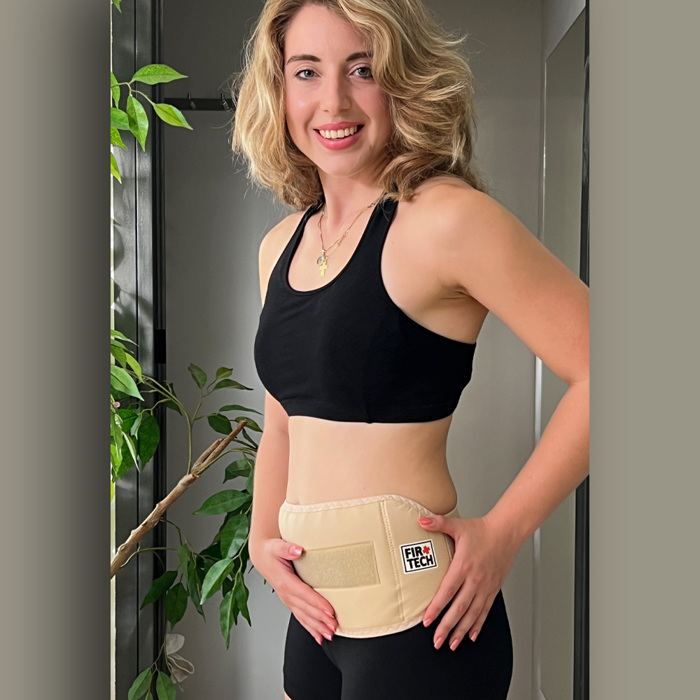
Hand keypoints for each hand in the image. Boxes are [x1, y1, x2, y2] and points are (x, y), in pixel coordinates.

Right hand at [250, 537, 336, 644]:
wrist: (262, 556)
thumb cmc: (270, 551)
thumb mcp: (277, 546)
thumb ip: (287, 548)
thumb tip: (298, 550)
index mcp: (284, 581)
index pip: (304, 594)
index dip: (317, 603)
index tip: (330, 611)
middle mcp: (286, 593)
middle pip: (306, 609)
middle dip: (320, 619)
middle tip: (334, 626)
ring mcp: (288, 599)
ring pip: (304, 617)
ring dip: (317, 627)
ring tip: (329, 635)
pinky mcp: (290, 602)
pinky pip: (301, 618)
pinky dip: (310, 628)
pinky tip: (318, 636)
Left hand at [418, 514, 517, 650]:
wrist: (506, 532)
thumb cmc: (482, 530)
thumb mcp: (457, 525)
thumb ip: (438, 523)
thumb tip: (421, 520)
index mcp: (464, 565)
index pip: (447, 591)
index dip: (436, 608)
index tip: (427, 620)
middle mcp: (475, 579)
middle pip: (459, 608)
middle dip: (446, 627)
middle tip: (437, 641)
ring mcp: (485, 586)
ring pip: (472, 614)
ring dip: (461, 631)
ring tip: (452, 644)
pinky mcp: (493, 589)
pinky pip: (485, 611)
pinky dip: (478, 625)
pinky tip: (472, 635)